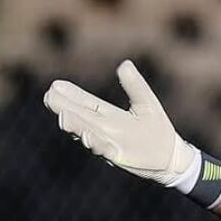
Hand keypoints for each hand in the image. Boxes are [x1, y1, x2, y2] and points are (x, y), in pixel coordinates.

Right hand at [43, 60, 196, 185]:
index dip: (71, 95)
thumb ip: (135, 86)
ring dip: (75, 126)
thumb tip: (124, 63)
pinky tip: (88, 137)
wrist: (171, 156)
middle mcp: (106, 129)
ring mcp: (111, 143)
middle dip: (65, 108)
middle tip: (49, 98)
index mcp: (109, 115)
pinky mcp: (122, 157)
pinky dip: (97, 145)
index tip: (55, 86)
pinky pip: (107, 151)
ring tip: (62, 117)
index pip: (86, 103)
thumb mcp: (146, 102)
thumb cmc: (157, 129)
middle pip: (82, 117)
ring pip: (88, 133)